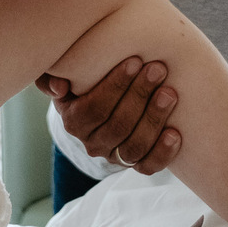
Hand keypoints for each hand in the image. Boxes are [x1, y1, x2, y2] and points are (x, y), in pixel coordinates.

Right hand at [36, 57, 180, 172]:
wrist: (101, 101)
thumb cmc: (84, 78)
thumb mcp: (65, 72)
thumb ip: (52, 76)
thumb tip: (59, 87)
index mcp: (73, 121)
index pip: (94, 108)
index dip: (115, 86)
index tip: (135, 61)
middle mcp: (91, 143)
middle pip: (118, 125)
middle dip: (140, 95)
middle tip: (158, 69)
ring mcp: (114, 156)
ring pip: (134, 146)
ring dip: (154, 118)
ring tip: (170, 93)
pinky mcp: (134, 164)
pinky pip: (148, 166)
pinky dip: (163, 152)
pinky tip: (175, 132)